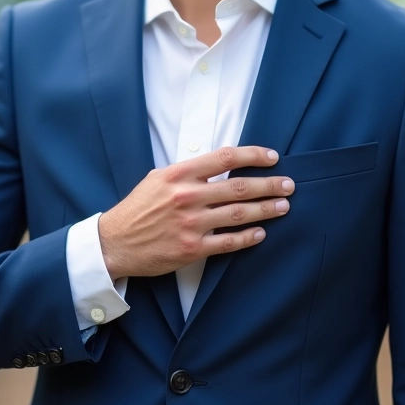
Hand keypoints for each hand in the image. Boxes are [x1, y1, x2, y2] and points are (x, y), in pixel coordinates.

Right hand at [98, 146, 295, 280]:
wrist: (115, 242)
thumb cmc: (138, 208)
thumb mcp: (158, 178)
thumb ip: (188, 171)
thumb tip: (221, 164)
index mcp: (179, 175)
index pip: (225, 158)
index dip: (253, 155)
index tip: (272, 157)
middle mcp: (187, 197)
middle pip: (240, 187)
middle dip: (269, 184)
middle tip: (288, 184)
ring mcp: (191, 224)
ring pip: (239, 214)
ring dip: (266, 209)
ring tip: (283, 206)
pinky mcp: (192, 249)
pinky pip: (228, 242)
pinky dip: (248, 237)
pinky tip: (261, 232)